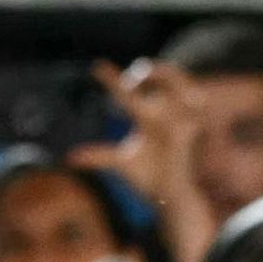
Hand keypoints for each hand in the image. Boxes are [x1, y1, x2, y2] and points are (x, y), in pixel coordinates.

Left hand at [70, 56, 201, 214]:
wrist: (170, 195)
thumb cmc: (149, 176)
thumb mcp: (121, 163)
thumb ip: (99, 157)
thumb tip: (71, 157)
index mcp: (145, 117)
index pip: (126, 95)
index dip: (111, 80)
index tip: (97, 67)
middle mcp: (162, 113)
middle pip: (161, 77)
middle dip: (151, 71)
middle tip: (128, 78)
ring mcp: (178, 118)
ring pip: (178, 84)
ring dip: (167, 76)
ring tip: (148, 78)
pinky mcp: (191, 128)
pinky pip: (190, 106)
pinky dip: (184, 99)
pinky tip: (176, 96)